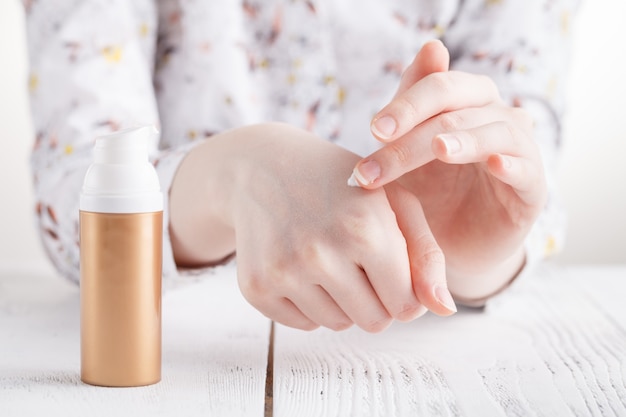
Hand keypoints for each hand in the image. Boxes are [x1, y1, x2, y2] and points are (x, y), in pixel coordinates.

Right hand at [170, 123, 452, 331]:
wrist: (264, 167)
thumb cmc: (340, 185)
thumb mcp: (394, 203)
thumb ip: (427, 257)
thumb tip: (445, 310)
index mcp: (365, 229)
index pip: (406, 308)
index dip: (405, 291)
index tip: (392, 267)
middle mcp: (321, 253)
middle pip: (374, 323)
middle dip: (375, 298)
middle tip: (357, 259)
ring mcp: (283, 272)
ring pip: (338, 325)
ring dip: (342, 300)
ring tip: (328, 256)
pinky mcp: (256, 287)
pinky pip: (303, 325)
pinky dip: (310, 303)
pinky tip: (301, 265)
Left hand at [351, 40, 546, 299]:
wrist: (451, 246)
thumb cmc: (430, 192)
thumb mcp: (409, 152)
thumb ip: (412, 105)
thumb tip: (432, 45)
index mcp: (465, 103)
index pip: (439, 87)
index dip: (407, 103)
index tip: (374, 130)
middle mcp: (494, 118)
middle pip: (461, 105)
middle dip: (416, 124)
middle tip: (381, 143)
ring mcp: (517, 151)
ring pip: (493, 132)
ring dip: (462, 140)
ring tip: (438, 148)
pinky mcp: (531, 188)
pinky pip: (526, 169)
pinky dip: (510, 164)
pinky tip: (493, 165)